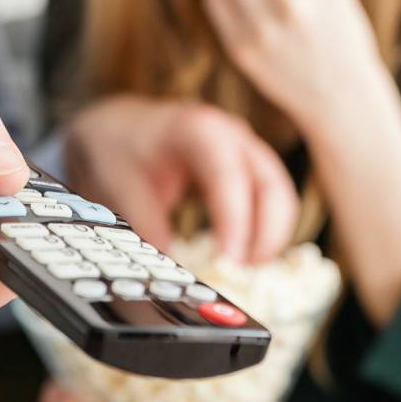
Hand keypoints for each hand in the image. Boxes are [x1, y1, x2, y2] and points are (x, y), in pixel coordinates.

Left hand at [64, 96, 296, 263]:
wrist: (120, 126)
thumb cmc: (121, 149)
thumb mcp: (123, 187)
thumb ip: (147, 228)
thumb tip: (168, 273)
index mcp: (199, 130)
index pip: (229, 177)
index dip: (235, 222)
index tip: (229, 262)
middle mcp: (233, 137)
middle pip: (272, 188)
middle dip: (266, 236)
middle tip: (241, 274)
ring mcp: (247, 151)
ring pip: (280, 197)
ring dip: (270, 238)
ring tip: (241, 271)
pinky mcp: (250, 170)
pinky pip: (272, 202)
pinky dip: (265, 232)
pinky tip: (242, 257)